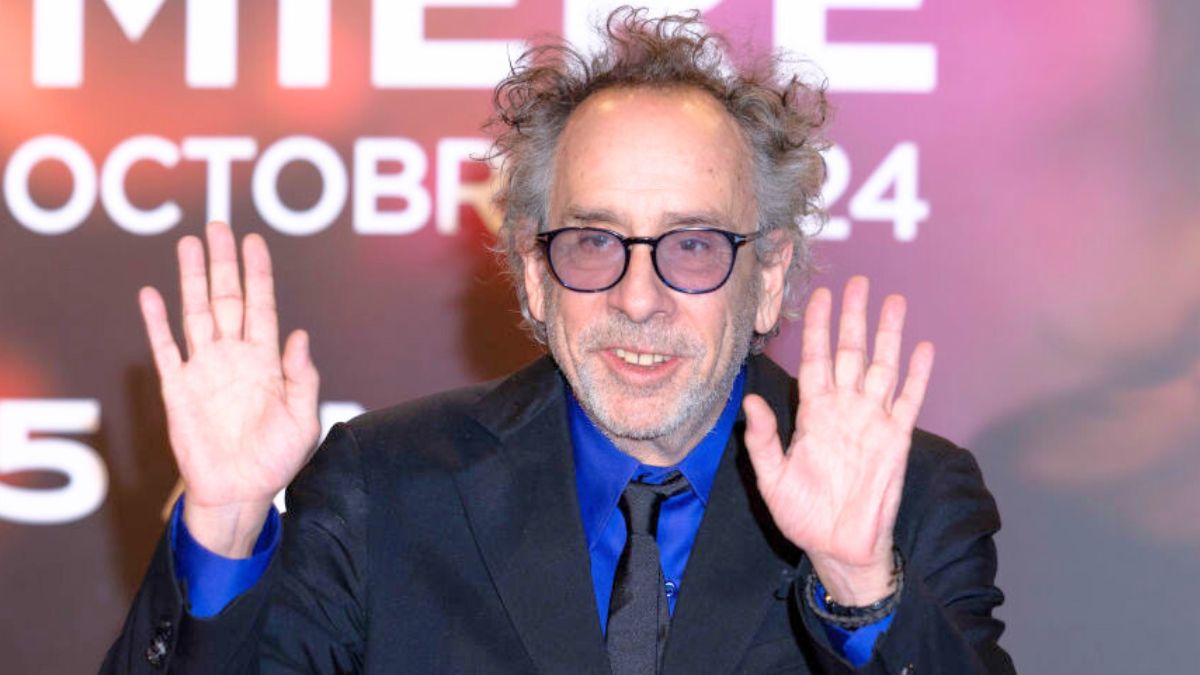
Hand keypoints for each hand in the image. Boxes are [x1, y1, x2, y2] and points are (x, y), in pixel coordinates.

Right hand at [139, 222, 320, 556]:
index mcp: (266, 362)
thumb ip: (303, 377)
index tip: (255, 242)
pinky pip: (165, 350)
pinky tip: (151, 295)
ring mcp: (204, 370)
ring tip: (189, 244)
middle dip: (223, 263)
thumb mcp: (304, 419)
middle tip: (219, 226)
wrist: (241, 492)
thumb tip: (300, 334)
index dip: (258, 274)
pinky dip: (157, 323)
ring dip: (191, 279)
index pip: (261, 306)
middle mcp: (234, 358)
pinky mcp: (178, 390)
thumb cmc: (277, 460)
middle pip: (226, 299)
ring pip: (195, 314)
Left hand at [743, 276, 933, 604]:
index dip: (819, 329)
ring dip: (889, 335)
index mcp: (813, 413)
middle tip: (859, 282)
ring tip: (894, 301)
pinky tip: (922, 348)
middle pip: (851, 352)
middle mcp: (844, 409)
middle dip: (854, 317)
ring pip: (882, 367)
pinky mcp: (895, 439)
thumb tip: (749, 400)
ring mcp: (872, 421)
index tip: (821, 296)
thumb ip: (762, 439)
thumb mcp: (771, 478)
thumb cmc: (802, 515)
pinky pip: (908, 401)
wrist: (837, 547)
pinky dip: (917, 375)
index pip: (817, 359)